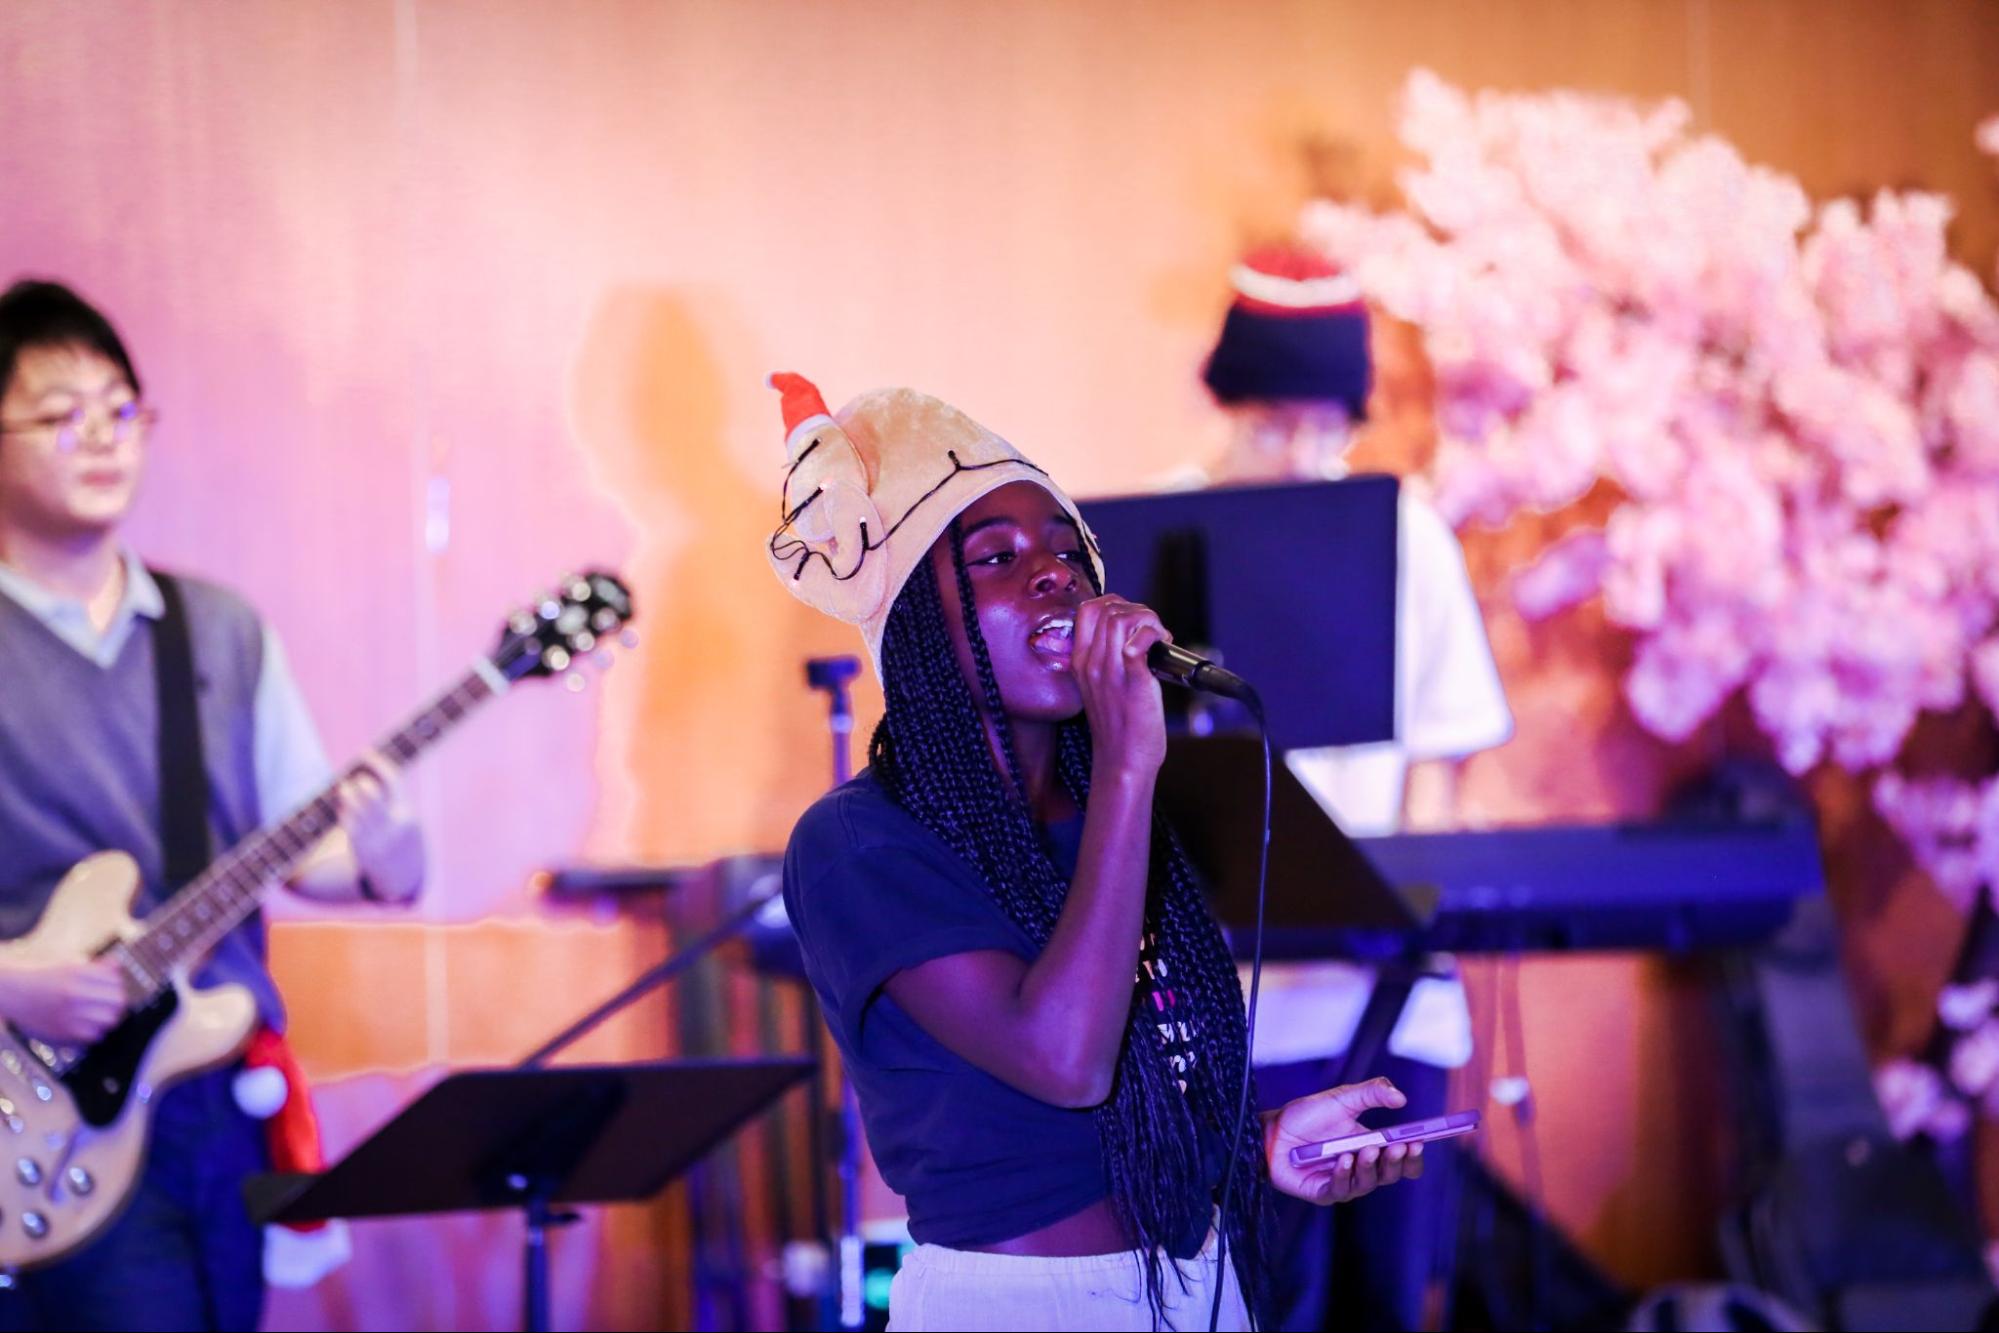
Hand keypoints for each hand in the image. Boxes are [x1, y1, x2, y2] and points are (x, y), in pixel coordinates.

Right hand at [0, 957, 127, 1044]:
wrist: (11, 990)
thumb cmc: (42, 976)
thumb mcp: (69, 963)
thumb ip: (96, 966)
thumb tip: (117, 966)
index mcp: (78, 973)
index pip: (116, 982)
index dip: (116, 986)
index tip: (112, 989)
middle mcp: (74, 993)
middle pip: (117, 1001)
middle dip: (116, 1002)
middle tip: (111, 1004)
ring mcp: (67, 1014)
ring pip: (108, 1020)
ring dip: (108, 1018)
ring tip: (100, 1016)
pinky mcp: (60, 1033)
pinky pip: (92, 1037)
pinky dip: (94, 1033)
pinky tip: (88, 1026)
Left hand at [333, 752, 421, 903]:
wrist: (401, 876)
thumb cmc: (403, 841)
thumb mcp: (406, 820)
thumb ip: (394, 800)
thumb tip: (371, 774)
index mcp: (407, 814)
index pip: (392, 780)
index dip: (377, 763)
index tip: (365, 752)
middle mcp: (391, 824)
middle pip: (369, 792)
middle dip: (359, 781)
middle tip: (352, 779)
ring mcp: (375, 836)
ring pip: (354, 805)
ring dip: (346, 792)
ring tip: (344, 789)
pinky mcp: (360, 846)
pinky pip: (347, 820)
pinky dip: (343, 808)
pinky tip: (343, 805)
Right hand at [1071, 595, 1171, 778]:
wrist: (1122, 761)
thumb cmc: (1119, 728)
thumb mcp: (1101, 688)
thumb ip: (1108, 661)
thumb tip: (1133, 636)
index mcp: (1080, 662)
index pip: (1088, 610)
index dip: (1115, 605)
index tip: (1134, 623)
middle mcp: (1091, 663)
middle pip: (1107, 608)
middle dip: (1136, 610)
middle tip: (1152, 631)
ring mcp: (1109, 671)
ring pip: (1121, 617)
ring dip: (1147, 619)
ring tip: (1159, 637)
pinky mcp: (1132, 679)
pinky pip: (1139, 640)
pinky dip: (1155, 634)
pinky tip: (1163, 645)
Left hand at [1265, 1077, 1425, 1205]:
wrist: (1271, 1129)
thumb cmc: (1306, 1115)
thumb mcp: (1342, 1098)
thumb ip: (1372, 1093)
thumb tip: (1401, 1098)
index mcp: (1371, 1147)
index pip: (1402, 1159)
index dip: (1413, 1154)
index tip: (1419, 1140)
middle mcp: (1361, 1168)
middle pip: (1391, 1175)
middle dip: (1397, 1161)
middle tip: (1397, 1146)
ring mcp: (1343, 1182)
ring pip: (1369, 1183)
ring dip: (1370, 1166)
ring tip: (1365, 1149)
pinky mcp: (1324, 1192)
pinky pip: (1341, 1189)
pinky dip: (1344, 1174)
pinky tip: (1343, 1160)